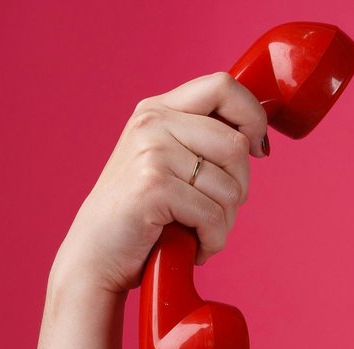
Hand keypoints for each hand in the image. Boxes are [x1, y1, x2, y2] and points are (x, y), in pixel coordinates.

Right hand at [54, 72, 268, 294]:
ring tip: (197, 231)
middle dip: (239, 189)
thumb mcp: (167, 163)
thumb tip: (257, 139)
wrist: (95, 257)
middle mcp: (152, 122)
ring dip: (224, 222)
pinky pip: (213, 216)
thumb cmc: (140, 217)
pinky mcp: (153, 186)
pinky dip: (212, 241)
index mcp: (157, 109)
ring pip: (230, 186)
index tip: (258, 149)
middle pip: (236, 145)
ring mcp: (151, 152)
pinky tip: (192, 246)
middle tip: (214, 212)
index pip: (223, 86)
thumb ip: (201, 141)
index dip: (253, 116)